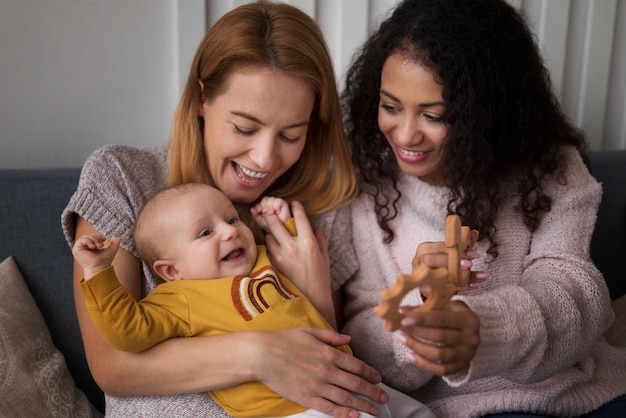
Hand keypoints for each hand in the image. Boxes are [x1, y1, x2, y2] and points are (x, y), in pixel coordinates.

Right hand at [72, 234, 120, 278]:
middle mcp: (83, 247)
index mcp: (90, 247)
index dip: (98, 236)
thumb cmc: (104, 261)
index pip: (92, 236)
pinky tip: (93, 246)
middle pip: (88, 235)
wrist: (99, 268)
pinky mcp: (76, 250)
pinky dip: (88, 241)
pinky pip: (81, 240)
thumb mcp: (110, 250)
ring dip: (93, 239)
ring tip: (98, 246)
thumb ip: (114, 244)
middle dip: (96, 238)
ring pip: (85, 237)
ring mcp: (79, 248)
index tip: (104, 239)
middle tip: (101, 245)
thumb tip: (119, 238)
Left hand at [251, 196, 291, 229]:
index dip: (258, 207)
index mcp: (263, 206)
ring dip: (270, 206)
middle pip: (265, 199)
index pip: (259, 202)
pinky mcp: (283, 203)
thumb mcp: (260, 222)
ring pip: (271, 199)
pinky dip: (276, 206)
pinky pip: (278, 201)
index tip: (259, 212)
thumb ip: (255, 215)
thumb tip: (252, 209)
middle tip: (265, 212)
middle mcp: (269, 203)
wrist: (280, 230)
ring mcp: (276, 202)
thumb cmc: (270, 226)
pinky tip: (277, 212)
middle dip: (264, 205)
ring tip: (271, 213)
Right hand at [252, 327, 387, 417]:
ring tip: (375, 410)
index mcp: (328, 353)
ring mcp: (317, 385)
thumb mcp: (310, 331)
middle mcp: (326, 370)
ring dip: (363, 405)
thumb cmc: (285, 340)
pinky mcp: (306, 397)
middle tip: (384, 397)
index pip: (357, 365)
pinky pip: (329, 407)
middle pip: (356, 383)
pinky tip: (354, 416)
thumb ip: (331, 336)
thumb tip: (348, 339)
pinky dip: (343, 413)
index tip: (379, 379)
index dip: (370, 373)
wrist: (262, 354)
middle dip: (373, 391)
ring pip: (346, 397)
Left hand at [263, 201, 330, 295]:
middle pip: (276, 223)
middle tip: (271, 209)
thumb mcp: (324, 257)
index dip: (296, 208)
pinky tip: (273, 246)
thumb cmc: (321, 278)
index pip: (300, 218)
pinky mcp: (274, 264)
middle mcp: (293, 246)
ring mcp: (281, 256)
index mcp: (308, 242)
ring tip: (273, 231)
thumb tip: (316, 228)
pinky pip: (268, 249)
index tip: (294, 203)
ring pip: (269, 235)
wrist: (312, 298)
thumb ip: (320, 240)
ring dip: (270, 231)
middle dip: (272, 214)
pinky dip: (270, 245)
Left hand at [397, 301, 479, 375]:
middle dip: (417, 333)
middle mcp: (471, 338)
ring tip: (403, 339)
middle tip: (401, 329)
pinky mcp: (462, 366)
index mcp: (469, 319)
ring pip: (439, 355)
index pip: (443, 319)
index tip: (405, 320)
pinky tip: (411, 355)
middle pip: (440, 337)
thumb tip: (402, 310)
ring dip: (417, 347)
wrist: (469, 332)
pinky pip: (441, 370)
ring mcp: (467, 354)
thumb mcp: (444, 307)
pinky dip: (424, 364)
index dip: (423, 320)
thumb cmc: (453, 316)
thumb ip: (425, 307)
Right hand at [412, 230, 488, 295]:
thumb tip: (474, 234)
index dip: (457, 250)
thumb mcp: (448, 251)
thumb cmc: (437, 262)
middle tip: (470, 264)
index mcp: (425, 248)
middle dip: (451, 262)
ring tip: (478, 278)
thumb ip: (461, 244)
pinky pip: (442, 289)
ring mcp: (420, 275)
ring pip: (437, 276)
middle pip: (430, 260)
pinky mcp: (424, 289)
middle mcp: (419, 261)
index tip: (473, 254)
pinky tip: (472, 285)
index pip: (440, 246)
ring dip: (460, 278)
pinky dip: (460, 288)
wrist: (426, 278)